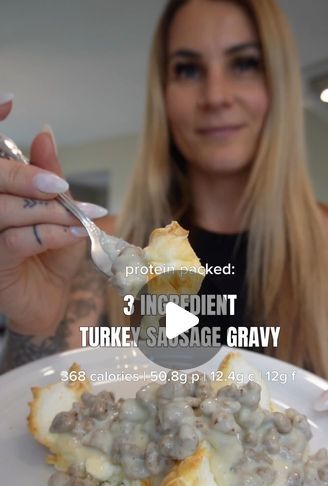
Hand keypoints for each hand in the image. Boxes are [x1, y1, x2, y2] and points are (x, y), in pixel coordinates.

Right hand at [0, 96, 106, 334]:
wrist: (46, 300)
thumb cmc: (49, 254)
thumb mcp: (56, 209)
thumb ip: (47, 173)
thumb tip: (44, 133)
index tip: (10, 99)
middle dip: (27, 176)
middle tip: (58, 184)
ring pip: (6, 209)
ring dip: (47, 209)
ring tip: (77, 215)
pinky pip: (18, 239)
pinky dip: (49, 232)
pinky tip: (72, 232)